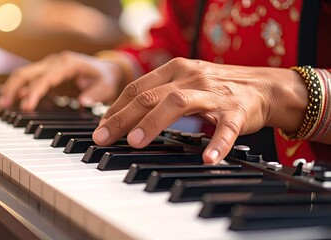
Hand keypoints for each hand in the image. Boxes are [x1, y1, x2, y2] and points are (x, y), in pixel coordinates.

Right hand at [0, 51, 121, 109]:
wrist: (106, 70)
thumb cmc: (105, 78)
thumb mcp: (107, 86)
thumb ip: (96, 94)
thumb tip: (83, 101)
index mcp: (68, 64)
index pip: (46, 78)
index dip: (35, 92)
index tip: (27, 108)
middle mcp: (55, 62)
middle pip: (27, 72)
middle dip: (14, 88)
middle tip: (5, 105)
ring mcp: (49, 67)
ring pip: (24, 75)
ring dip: (13, 88)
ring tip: (4, 105)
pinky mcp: (47, 75)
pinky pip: (30, 81)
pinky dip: (20, 91)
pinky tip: (13, 102)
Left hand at [92, 58, 307, 163]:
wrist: (262, 85)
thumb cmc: (215, 87)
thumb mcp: (183, 83)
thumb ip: (157, 95)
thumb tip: (124, 116)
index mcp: (174, 70)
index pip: (137, 88)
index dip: (115, 108)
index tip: (100, 128)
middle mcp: (190, 77)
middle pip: (149, 96)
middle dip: (123, 117)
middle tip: (103, 137)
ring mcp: (212, 93)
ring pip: (178, 104)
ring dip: (154, 123)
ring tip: (136, 142)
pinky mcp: (235, 110)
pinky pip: (225, 128)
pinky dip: (216, 142)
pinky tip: (207, 157)